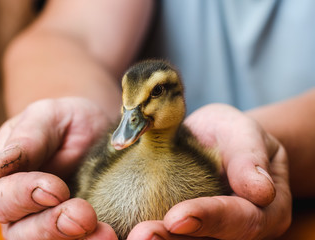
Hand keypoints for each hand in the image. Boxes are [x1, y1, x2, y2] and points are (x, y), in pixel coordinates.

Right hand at [0, 97, 117, 239]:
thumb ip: (29, 137)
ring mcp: (49, 224)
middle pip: (24, 233)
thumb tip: (4, 164)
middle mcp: (22, 211)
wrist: (94, 131)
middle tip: (85, 217)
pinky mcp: (79, 231)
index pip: (3, 197)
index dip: (25, 196)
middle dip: (53, 227)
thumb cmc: (66, 121)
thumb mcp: (47, 116)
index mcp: (5, 181)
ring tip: (106, 234)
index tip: (56, 189)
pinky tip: (116, 235)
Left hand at [127, 104, 291, 239]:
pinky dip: (156, 234)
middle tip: (142, 235)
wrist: (217, 141)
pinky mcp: (192, 229)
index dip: (209, 219)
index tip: (176, 218)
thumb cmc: (231, 134)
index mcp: (266, 209)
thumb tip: (261, 191)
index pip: (241, 219)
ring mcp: (215, 232)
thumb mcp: (243, 133)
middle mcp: (241, 228)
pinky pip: (175, 234)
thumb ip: (250, 157)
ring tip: (134, 236)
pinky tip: (130, 231)